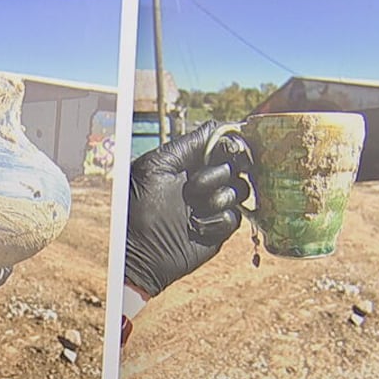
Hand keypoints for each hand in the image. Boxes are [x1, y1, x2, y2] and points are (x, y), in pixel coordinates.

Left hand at [124, 121, 252, 297]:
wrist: (139, 252)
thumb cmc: (139, 207)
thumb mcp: (156, 167)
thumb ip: (187, 144)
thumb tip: (222, 126)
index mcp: (189, 162)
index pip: (223, 144)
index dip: (232, 144)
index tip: (230, 150)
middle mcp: (204, 180)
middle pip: (236, 165)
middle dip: (217, 174)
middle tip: (193, 188)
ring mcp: (213, 204)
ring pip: (239, 190)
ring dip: (218, 197)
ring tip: (194, 207)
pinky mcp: (219, 229)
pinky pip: (235, 217)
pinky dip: (217, 221)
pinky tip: (197, 227)